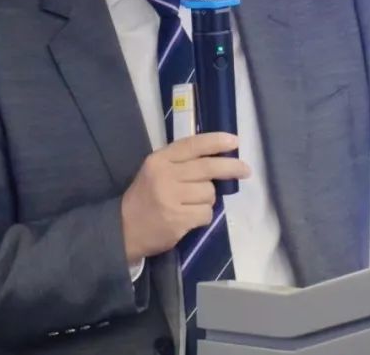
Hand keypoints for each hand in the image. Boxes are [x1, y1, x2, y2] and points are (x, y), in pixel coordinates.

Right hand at [120, 132, 249, 263]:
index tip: (234, 142)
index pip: (192, 145)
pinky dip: (203, 215)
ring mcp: (171, 199)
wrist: (124, 228)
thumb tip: (219, 158)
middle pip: (207, 168)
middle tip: (245, 170)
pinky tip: (190, 217)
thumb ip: (181, 162)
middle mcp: (165, 176)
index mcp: (159, 159)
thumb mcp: (156, 170)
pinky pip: (206, 213)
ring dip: (208, 199)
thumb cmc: (145, 196)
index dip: (216, 142)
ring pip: (209, 193)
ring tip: (192, 204)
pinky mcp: (178, 219)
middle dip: (231, 168)